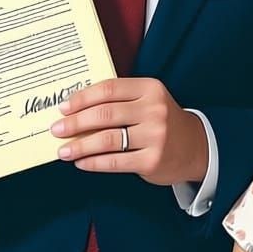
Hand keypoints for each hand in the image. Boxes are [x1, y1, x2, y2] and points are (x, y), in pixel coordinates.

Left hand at [52, 77, 207, 184]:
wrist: (195, 146)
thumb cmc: (161, 121)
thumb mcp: (147, 100)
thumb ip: (119, 100)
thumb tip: (75, 110)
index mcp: (150, 89)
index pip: (109, 89)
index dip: (82, 98)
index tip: (63, 108)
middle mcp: (154, 110)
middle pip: (105, 114)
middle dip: (75, 123)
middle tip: (56, 129)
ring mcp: (155, 136)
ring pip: (107, 140)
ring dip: (80, 145)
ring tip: (63, 150)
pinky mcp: (152, 160)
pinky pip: (115, 161)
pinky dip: (93, 162)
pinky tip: (81, 162)